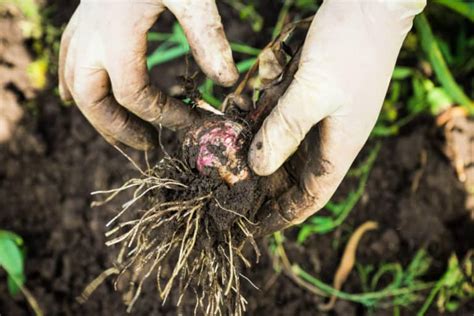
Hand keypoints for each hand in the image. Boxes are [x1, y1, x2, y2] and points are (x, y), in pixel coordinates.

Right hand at [59, 0, 237, 149]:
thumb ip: (207, 35)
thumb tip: (227, 80)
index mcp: (116, 35)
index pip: (135, 94)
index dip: (164, 116)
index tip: (193, 123)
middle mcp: (91, 36)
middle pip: (93, 100)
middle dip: (118, 129)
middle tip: (148, 147)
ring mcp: (83, 29)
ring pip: (76, 85)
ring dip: (98, 116)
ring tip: (124, 135)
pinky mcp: (83, 21)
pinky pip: (69, 62)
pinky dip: (75, 87)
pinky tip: (79, 100)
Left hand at [249, 0, 425, 234]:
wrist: (371, 2)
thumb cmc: (349, 46)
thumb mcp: (313, 91)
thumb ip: (285, 130)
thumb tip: (258, 168)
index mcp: (339, 147)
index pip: (310, 197)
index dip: (283, 215)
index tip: (254, 226)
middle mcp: (331, 136)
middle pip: (294, 176)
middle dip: (265, 187)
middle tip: (231, 193)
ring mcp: (323, 115)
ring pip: (287, 148)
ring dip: (261, 155)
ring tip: (231, 164)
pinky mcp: (314, 94)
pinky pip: (285, 120)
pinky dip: (265, 125)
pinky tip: (244, 124)